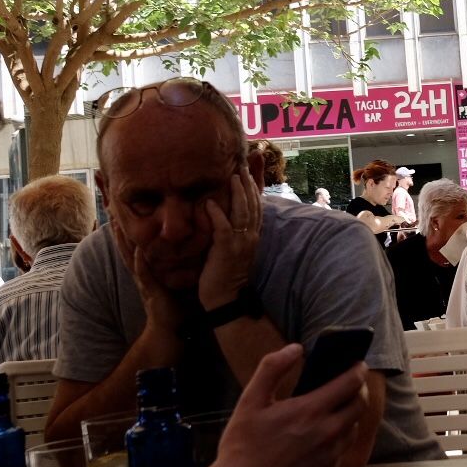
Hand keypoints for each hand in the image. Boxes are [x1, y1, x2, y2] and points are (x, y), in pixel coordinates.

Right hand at [112, 218, 185, 332]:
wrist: (173, 328)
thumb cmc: (177, 304)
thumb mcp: (178, 277)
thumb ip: (181, 263)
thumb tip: (194, 244)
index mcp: (149, 269)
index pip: (137, 245)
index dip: (131, 230)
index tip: (124, 213)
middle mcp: (142, 273)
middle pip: (128, 247)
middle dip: (120, 230)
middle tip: (112, 211)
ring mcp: (144, 281)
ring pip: (130, 256)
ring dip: (123, 241)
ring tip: (116, 225)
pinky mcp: (149, 290)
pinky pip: (143, 273)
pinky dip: (139, 261)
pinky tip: (137, 250)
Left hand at [199, 169, 262, 311]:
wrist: (226, 299)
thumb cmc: (226, 275)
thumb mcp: (233, 249)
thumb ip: (232, 232)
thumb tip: (225, 215)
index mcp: (252, 236)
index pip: (256, 207)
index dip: (253, 189)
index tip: (248, 172)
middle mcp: (250, 237)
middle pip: (252, 205)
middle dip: (248, 184)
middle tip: (242, 166)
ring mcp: (240, 243)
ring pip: (242, 212)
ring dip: (237, 193)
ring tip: (232, 176)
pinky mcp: (226, 250)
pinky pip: (223, 228)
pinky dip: (217, 214)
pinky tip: (210, 201)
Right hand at [202, 343, 366, 466]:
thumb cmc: (242, 447)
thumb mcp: (250, 401)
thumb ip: (272, 368)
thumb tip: (295, 348)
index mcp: (311, 411)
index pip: (351, 383)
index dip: (358, 370)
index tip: (357, 364)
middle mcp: (328, 433)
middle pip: (359, 405)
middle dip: (359, 391)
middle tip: (349, 386)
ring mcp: (330, 456)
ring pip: (353, 429)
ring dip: (349, 416)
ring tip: (335, 411)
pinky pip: (341, 452)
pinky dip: (338, 440)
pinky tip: (321, 440)